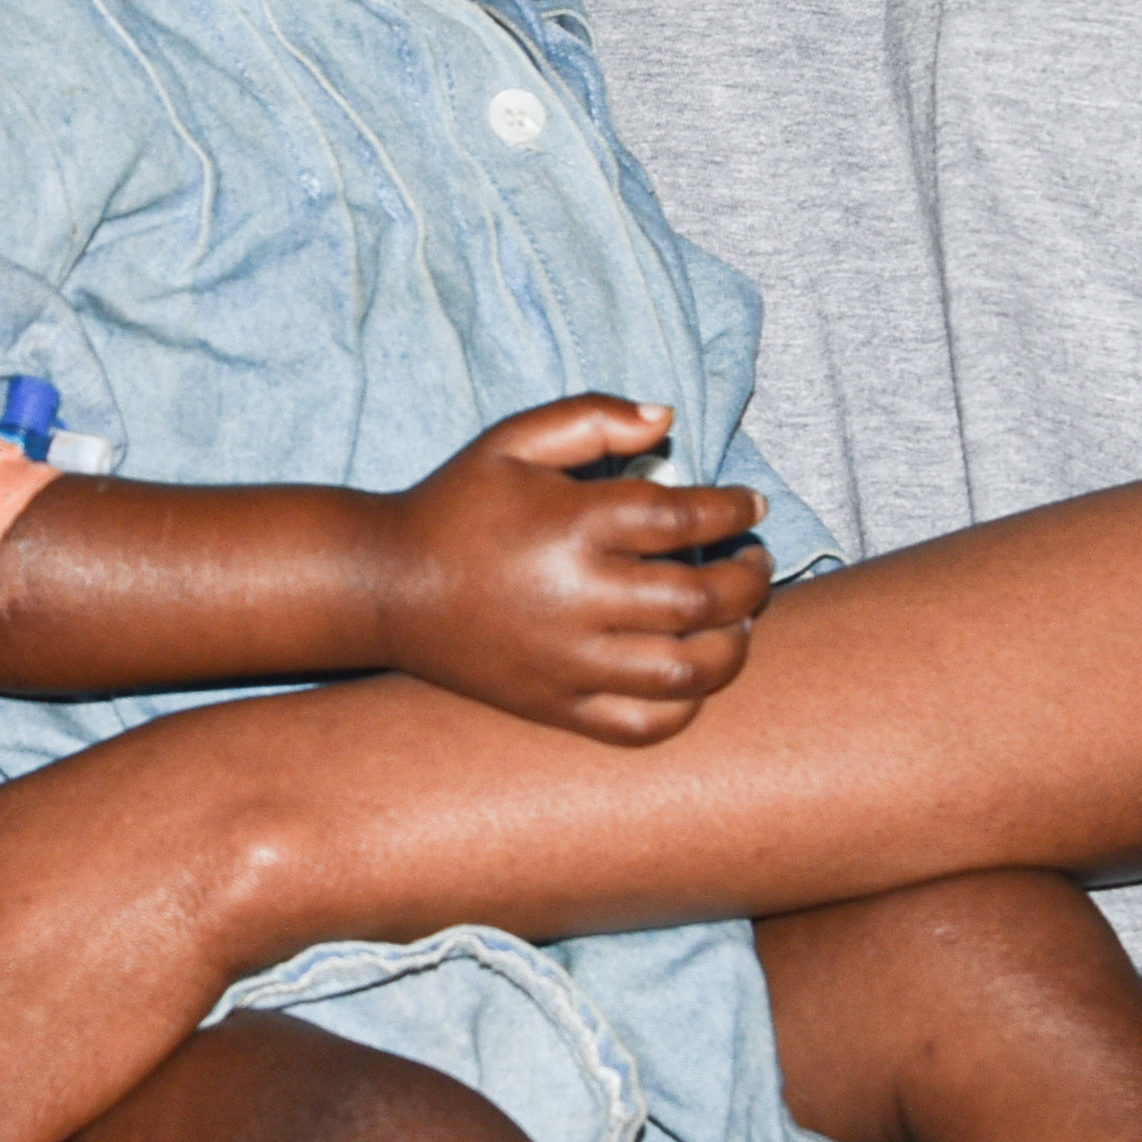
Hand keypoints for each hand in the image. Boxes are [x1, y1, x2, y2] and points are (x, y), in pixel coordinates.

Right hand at [368, 394, 768, 739]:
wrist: (385, 585)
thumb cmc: (457, 504)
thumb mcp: (514, 440)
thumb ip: (593, 417)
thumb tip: (669, 420)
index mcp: (571, 524)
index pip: (684, 518)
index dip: (734, 510)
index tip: (752, 505)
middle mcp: (578, 598)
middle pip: (701, 599)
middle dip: (750, 579)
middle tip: (756, 562)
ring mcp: (569, 661)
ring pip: (686, 671)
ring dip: (733, 646)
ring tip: (739, 621)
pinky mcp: (557, 706)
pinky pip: (643, 724)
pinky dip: (685, 704)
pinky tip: (692, 672)